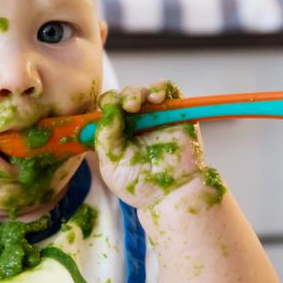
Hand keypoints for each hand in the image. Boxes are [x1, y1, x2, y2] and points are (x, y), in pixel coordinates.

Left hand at [94, 80, 205, 208]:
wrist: (169, 195)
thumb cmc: (139, 184)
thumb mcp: (110, 163)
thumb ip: (105, 136)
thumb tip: (108, 108)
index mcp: (118, 131)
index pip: (109, 107)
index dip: (107, 103)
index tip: (107, 109)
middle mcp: (136, 122)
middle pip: (126, 95)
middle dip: (124, 96)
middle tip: (128, 106)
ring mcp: (157, 117)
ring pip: (145, 91)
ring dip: (139, 91)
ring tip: (137, 103)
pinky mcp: (177, 115)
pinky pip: (170, 91)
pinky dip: (161, 87)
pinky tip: (156, 97)